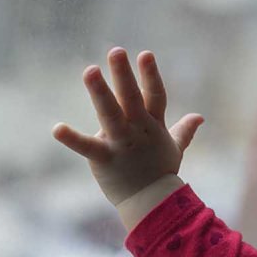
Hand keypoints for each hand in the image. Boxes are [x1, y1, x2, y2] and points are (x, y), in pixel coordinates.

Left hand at [52, 47, 203, 207]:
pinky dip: (72, 139)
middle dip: (125, 75)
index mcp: (154, 125)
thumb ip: (184, 130)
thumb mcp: (175, 148)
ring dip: (100, 93)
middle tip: (116, 51)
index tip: (145, 54)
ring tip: (89, 71)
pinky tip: (56, 128)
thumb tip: (200, 117)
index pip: (155, 96)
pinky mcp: (105, 159)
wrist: (152, 205)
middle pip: (133, 99)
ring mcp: (122, 144)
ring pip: (110, 115)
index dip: (151, 75)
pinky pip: (87, 148)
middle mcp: (139, 131)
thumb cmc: (160, 173)